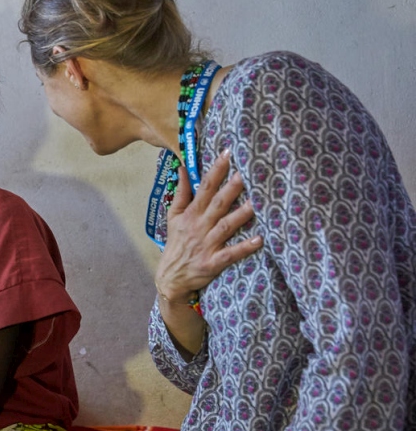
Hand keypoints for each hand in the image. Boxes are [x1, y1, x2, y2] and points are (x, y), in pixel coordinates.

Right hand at [156, 149, 261, 303]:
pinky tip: (259, 240)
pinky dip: (244, 248)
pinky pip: (230, 254)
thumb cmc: (176, 244)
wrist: (171, 277)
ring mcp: (207, 245)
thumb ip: (182, 193)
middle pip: (218, 204)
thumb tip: (184, 169)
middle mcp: (199, 227)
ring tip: (256, 203)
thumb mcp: (173, 216)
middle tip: (246, 173)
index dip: (216, 170)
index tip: (228, 154)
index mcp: (191, 214)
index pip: (204, 188)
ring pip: (226, 226)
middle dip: (232, 188)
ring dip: (241, 215)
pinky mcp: (213, 262)